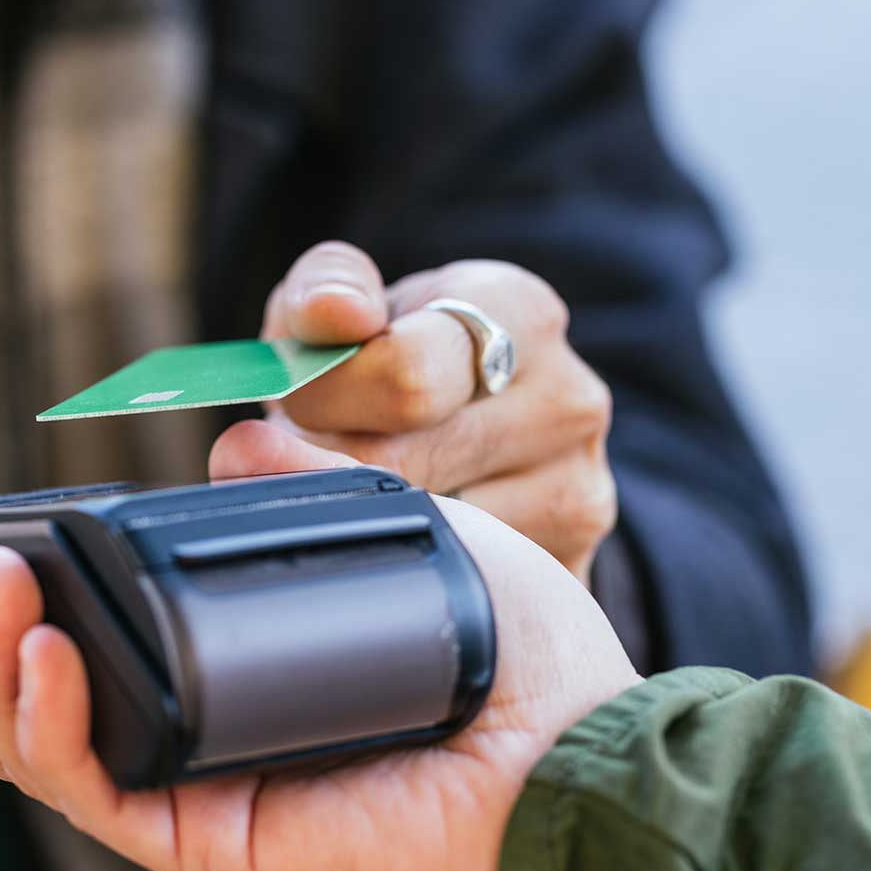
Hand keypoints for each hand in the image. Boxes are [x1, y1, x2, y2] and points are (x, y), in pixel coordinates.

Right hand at [0, 427, 639, 870]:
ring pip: (29, 748)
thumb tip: (230, 441)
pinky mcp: (209, 837)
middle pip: (12, 701)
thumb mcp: (395, 533)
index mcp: (206, 666)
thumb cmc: (501, 646)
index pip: (66, 640)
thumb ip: (306, 486)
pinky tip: (34, 655)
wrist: (582, 754)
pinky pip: (94, 788)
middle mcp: (179, 731)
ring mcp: (186, 788)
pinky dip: (44, 724)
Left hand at [221, 242, 615, 577]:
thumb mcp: (348, 304)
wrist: (466, 431)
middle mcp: (567, 399)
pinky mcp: (568, 569)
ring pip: (425, 532)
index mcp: (518, 311)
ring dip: (361, 519)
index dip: (322, 398)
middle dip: (326, 464)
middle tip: (294, 456)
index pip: (404, 374)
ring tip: (353, 485)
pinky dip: (405, 566)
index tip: (293, 401)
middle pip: (407, 461)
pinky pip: (454, 583)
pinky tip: (395, 532)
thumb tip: (337, 312)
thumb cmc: (392, 356)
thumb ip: (326, 288)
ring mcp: (577, 490)